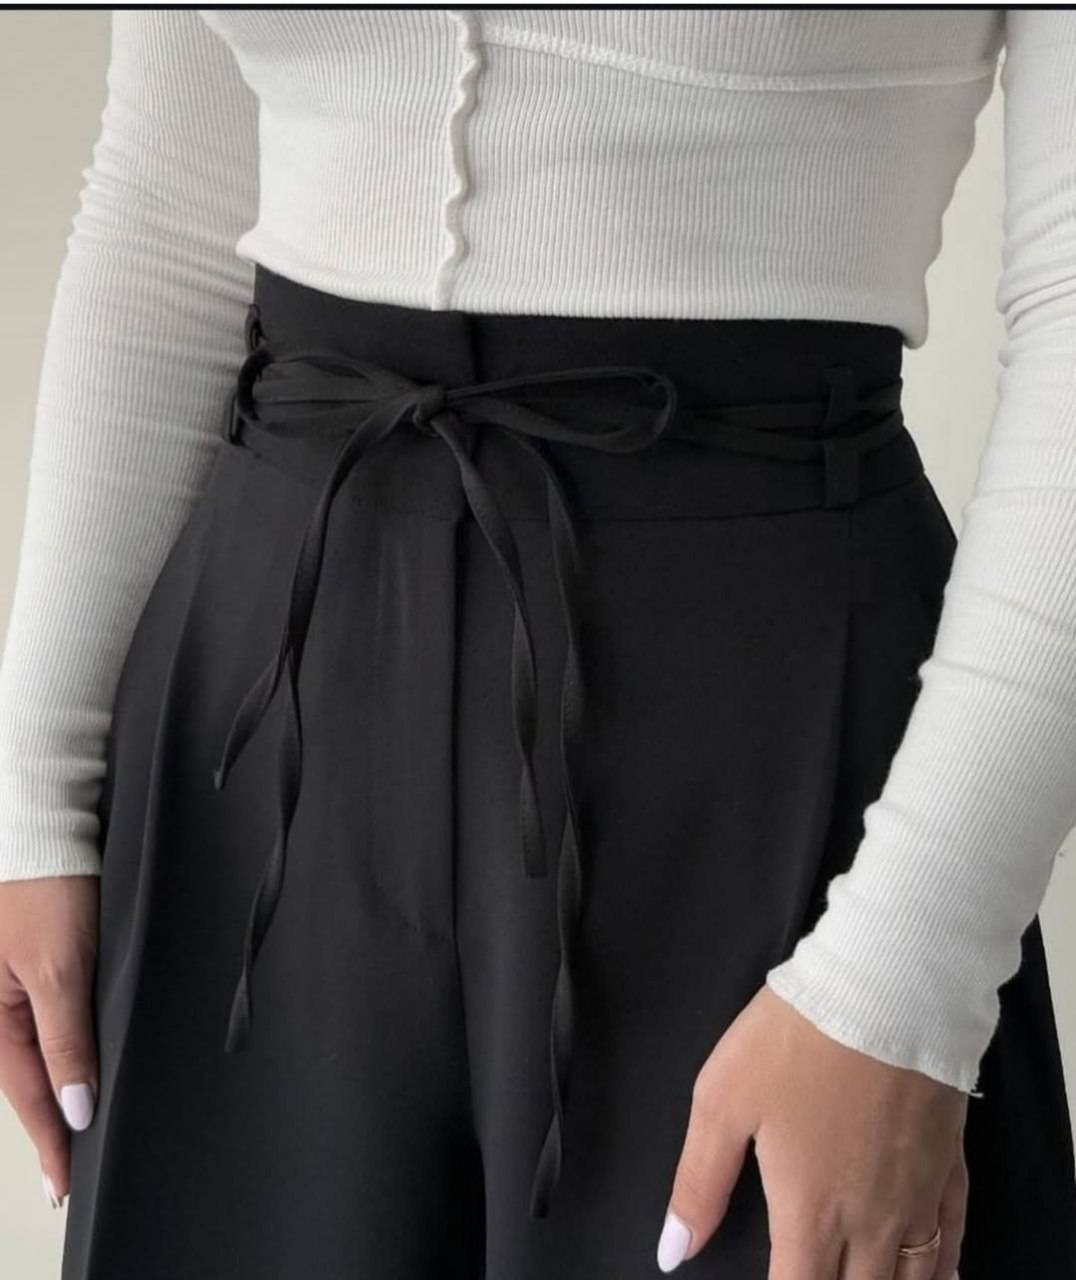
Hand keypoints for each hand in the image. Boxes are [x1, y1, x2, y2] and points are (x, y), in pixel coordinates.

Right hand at [0, 876, 99, 1209]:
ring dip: (52, 1093)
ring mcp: (8, 990)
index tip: (65, 1186)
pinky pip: (38, 1027)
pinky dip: (55, 1057)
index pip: (27, 1097)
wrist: (46, 830)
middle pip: (25, 1082)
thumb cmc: (47, 888)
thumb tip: (76, 1106)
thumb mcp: (60, 969)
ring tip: (73, 1136)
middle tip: (70, 1173)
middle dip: (50, 1123)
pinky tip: (72, 1074)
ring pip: (31, 1057)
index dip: (51, 1142)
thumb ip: (66, 1040)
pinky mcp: (27, 970)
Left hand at [657, 982, 968, 1276]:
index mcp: (811, 1214)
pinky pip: (952, 1242)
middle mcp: (871, 1224)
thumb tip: (672, 1252)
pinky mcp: (951, 1167)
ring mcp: (918, 1199)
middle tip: (811, 1274)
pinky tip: (936, 1279)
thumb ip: (699, 1184)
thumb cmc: (796, 1042)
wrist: (887, 990)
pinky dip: (942, 1272)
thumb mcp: (723, 1101)